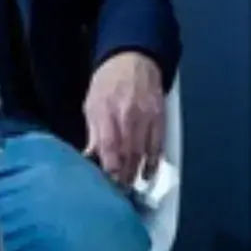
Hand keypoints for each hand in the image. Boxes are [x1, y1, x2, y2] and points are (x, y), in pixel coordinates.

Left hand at [82, 51, 166, 185]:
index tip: (106, 184)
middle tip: (117, 192)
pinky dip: (153, 163)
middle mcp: (128, 116)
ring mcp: (146, 118)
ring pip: (143, 154)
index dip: (109, 169)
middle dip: (122, 177)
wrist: (134, 59)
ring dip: (136, 173)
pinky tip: (148, 173)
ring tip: (130, 187)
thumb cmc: (109, 81)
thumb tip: (90, 157)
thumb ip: (93, 132)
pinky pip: (158, 146)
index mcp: (107, 112)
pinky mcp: (160, 118)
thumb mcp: (92, 104)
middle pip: (127, 155)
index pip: (108, 147)